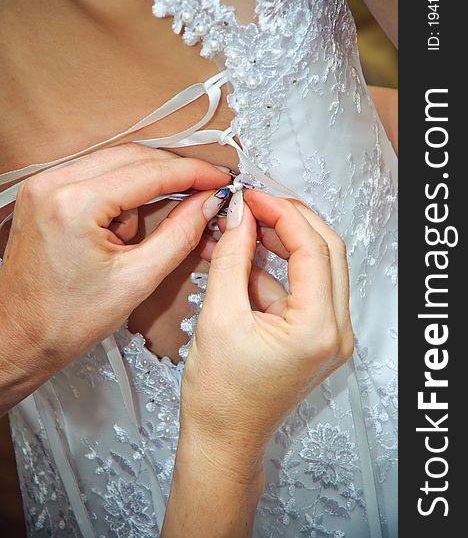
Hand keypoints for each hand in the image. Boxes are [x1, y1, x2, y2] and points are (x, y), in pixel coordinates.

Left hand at [0, 143, 229, 410]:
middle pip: (135, 156)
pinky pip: (98, 174)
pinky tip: (130, 222)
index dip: (194, 173)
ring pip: (117, 161)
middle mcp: (54, 184)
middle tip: (207, 189)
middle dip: (175, 173)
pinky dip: (124, 189)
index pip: (151, 172)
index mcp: (75, 204)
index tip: (220, 179)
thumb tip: (208, 204)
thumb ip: (180, 234)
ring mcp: (45, 185)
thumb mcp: (137, 280)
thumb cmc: (66, 319)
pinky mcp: (45, 192)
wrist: (20, 336)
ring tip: (159, 222)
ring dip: (149, 183)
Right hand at [181, 189, 353, 475]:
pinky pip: (302, 288)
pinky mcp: (315, 336)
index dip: (282, 213)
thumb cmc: (219, 395)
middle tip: (254, 204)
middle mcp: (336, 331)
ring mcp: (329, 334)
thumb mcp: (219, 317)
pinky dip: (275, 269)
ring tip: (244, 226)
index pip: (313, 248)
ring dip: (282, 242)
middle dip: (290, 220)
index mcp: (318, 328)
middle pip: (327, 251)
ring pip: (317, 267)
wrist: (223, 439)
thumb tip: (240, 215)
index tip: (252, 196)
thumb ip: (232, 258)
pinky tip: (243, 258)